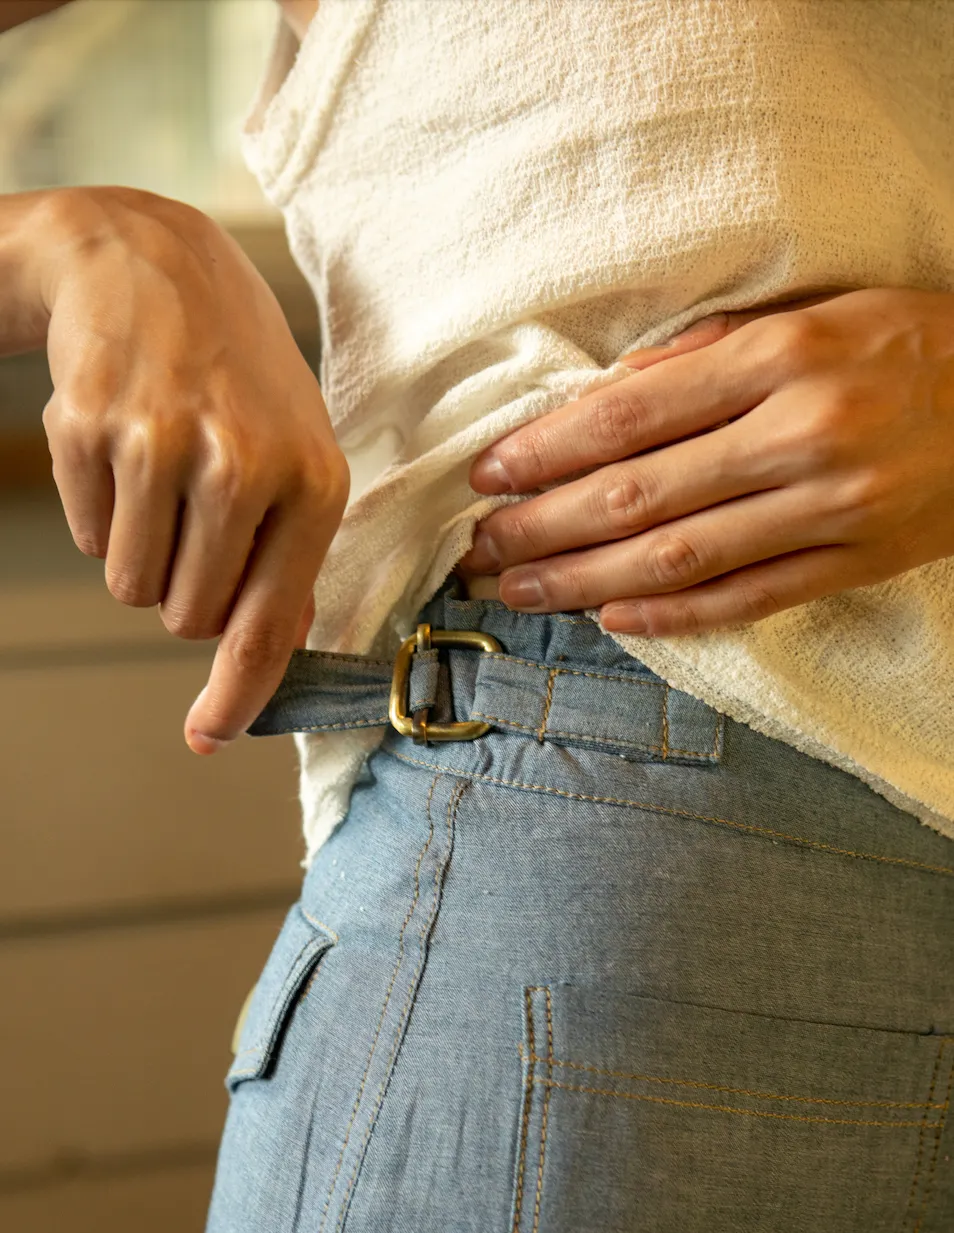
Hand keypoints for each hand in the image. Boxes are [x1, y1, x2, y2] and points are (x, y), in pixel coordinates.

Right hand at [40, 187, 347, 749]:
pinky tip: (125, 448)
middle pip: (190, 619)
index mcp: (312, 481)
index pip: (270, 622)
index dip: (236, 693)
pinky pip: (90, 539)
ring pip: (132, 588)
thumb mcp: (300, 450)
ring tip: (162, 479)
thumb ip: (295, 553)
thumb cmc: (238, 374)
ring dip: (140, 556)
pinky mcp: (90, 431)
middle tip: (194, 519)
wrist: (151, 262)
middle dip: (185, 592)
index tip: (209, 736)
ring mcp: (162, 446)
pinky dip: (102, 513)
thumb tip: (280, 647)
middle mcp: (243, 466)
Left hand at [460, 287, 953, 634]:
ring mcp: (829, 511)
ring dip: (583, 581)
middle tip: (480, 550)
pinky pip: (748, 599)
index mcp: (783, 358)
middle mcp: (800, 437)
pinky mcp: (856, 564)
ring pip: (679, 559)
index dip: (547, 451)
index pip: (632, 414)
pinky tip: (612, 618)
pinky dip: (674, 616)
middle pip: (638, 496)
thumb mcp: (818, 312)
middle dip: (543, 527)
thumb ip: (714, 351)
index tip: (489, 475)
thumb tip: (613, 392)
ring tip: (520, 592)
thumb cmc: (913, 344)